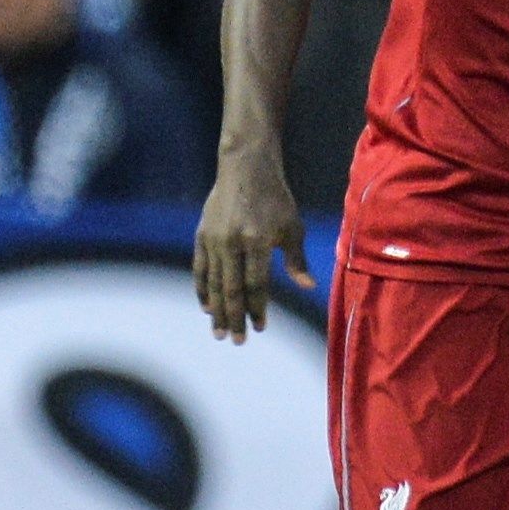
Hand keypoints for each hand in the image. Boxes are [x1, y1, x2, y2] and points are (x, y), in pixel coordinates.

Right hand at [193, 153, 312, 339]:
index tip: (260, 327)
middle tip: (237, 341)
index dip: (257, 308)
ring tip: (220, 333)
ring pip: (214, 282)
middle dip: (235, 317)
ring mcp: (214, 238)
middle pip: (232, 289)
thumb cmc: (276, 199)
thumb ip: (296, 260)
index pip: (256, 284)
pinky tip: (207, 308)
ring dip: (217, 310)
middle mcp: (232, 241)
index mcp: (257, 240)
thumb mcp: (292, 227)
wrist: (245, 168)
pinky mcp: (202, 234)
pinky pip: (200, 269)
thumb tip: (308, 287)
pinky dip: (203, 289)